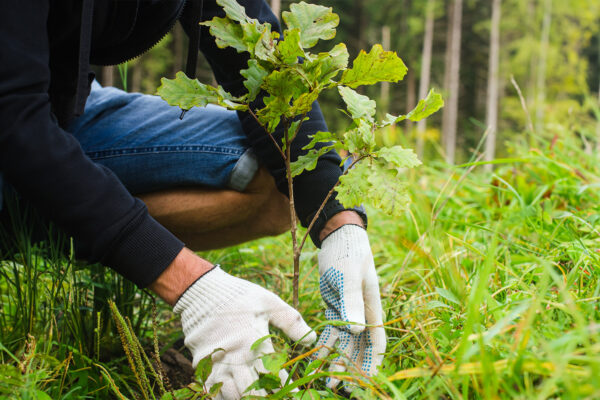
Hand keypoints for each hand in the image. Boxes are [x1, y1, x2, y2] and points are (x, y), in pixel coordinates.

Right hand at [174, 266, 315, 399]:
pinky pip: (213, 390)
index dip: (287, 389)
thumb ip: (291, 321)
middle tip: (277, 397)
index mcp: (254, 342)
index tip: (296, 396)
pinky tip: (236, 394)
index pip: (274, 375)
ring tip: (258, 396)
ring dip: (246, 397)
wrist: (201, 291)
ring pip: (233, 395)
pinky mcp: (202, 365)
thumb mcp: (268, 302)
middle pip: (253, 392)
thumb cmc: (239, 296)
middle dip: (266, 398)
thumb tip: (312, 339)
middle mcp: (235, 357)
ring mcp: (217, 363)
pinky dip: (225, 396)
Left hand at [315, 225, 385, 389]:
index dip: (373, 362)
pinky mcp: (335, 308)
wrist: (337, 237)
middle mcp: (362, 313)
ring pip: (345, 343)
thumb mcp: (349, 276)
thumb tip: (356, 330)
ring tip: (326, 379)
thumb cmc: (347, 253)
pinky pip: (331, 333)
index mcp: (371, 307)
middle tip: (340, 387)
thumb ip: (353, 301)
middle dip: (352, 369)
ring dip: (337, 361)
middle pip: (360, 348)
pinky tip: (316, 359)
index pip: (376, 341)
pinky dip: (325, 346)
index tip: (366, 382)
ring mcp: (348, 311)